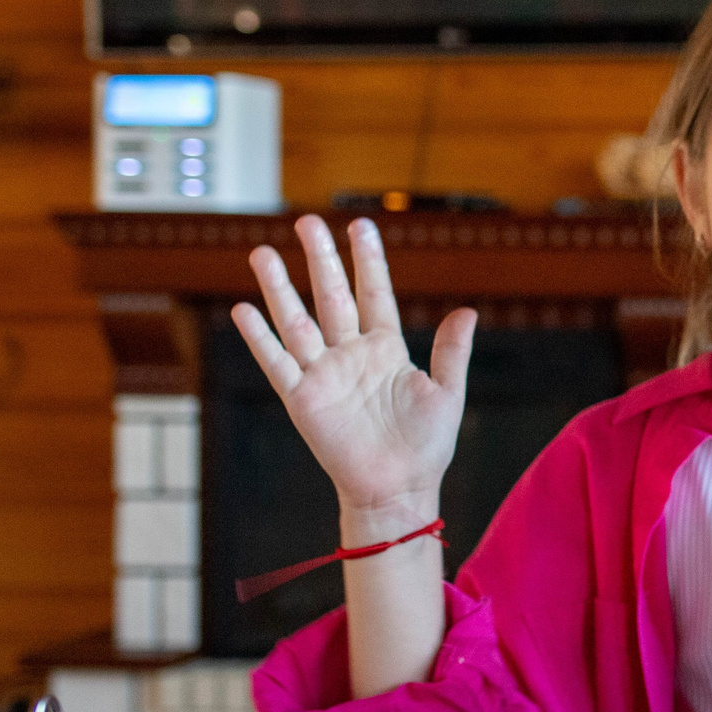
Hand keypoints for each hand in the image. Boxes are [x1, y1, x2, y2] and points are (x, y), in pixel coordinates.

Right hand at [231, 216, 475, 529]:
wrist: (400, 489)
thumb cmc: (426, 446)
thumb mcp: (447, 393)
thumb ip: (453, 352)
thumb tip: (467, 311)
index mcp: (387, 349)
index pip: (374, 293)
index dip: (367, 261)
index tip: (361, 226)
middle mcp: (351, 354)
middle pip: (332, 296)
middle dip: (320, 260)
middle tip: (307, 222)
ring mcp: (324, 374)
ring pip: (297, 321)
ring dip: (280, 289)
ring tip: (262, 252)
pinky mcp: (303, 399)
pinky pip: (278, 363)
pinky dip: (261, 338)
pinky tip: (244, 309)